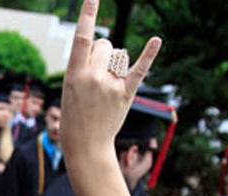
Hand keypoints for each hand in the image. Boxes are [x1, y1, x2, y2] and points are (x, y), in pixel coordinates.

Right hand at [59, 0, 161, 195]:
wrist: (85, 147)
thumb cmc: (75, 118)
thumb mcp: (70, 90)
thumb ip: (86, 68)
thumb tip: (108, 50)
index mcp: (74, 75)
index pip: (82, 39)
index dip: (88, 16)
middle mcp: (93, 77)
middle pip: (106, 45)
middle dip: (104, 53)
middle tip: (98, 75)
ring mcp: (111, 86)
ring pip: (120, 56)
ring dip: (116, 63)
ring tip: (107, 86)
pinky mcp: (126, 94)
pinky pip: (139, 70)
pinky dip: (149, 54)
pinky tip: (156, 40)